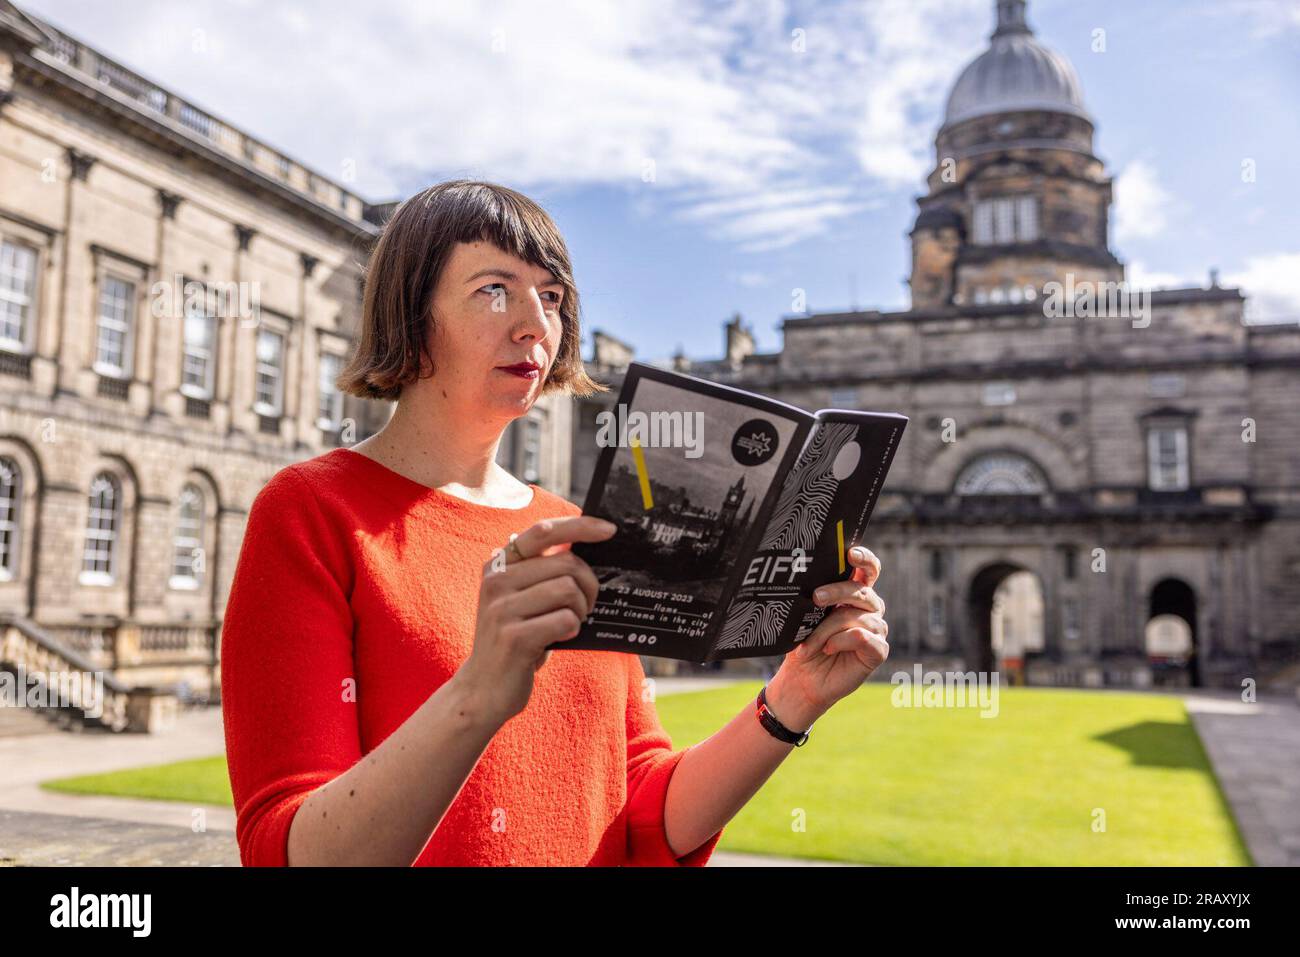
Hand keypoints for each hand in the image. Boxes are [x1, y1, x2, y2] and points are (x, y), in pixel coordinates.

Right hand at [457, 516, 615, 723]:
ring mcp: (502, 609)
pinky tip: (559, 638)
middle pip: (567, 564)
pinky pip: (565, 620)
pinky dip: (572, 629)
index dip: (579, 526)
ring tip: (569, 624)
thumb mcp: (521, 598)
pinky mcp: (513, 637)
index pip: (543, 531)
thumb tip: (588, 546)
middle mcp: (496, 581)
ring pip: (569, 590)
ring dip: (581, 610)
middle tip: (585, 606)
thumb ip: (543, 571)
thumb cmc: (516, 638)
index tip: (609, 530)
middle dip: (589, 586)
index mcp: (499, 564)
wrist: (482, 689)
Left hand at [766, 545, 888, 730]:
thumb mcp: (804, 617)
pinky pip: (861, 636)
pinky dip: (840, 641)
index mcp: (855, 594)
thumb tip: (806, 580)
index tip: (851, 553)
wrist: (802, 679)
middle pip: (861, 591)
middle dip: (837, 591)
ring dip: (825, 630)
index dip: (864, 559)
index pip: (868, 570)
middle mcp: (870, 609)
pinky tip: (828, 649)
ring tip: (807, 645)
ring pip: (854, 617)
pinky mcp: (878, 650)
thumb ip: (814, 598)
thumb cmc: (804, 643)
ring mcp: (877, 629)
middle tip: (815, 598)